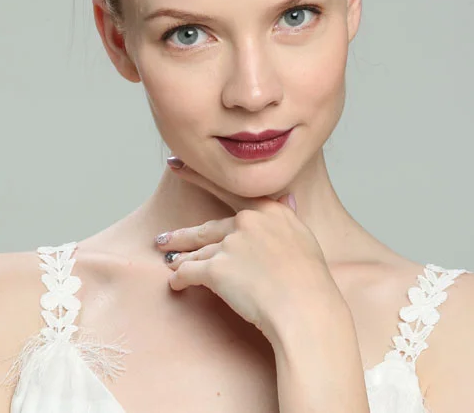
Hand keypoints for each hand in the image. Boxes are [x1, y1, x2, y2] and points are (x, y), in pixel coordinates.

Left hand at [154, 157, 343, 341]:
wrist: (305, 307)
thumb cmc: (310, 280)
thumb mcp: (304, 238)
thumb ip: (288, 217)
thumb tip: (288, 199)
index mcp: (268, 211)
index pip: (228, 191)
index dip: (199, 179)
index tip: (178, 166)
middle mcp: (247, 222)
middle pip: (208, 228)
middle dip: (183, 236)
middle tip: (163, 238)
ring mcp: (230, 244)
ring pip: (197, 251)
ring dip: (181, 258)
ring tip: (169, 261)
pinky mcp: (216, 270)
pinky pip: (190, 273)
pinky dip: (180, 280)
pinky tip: (175, 284)